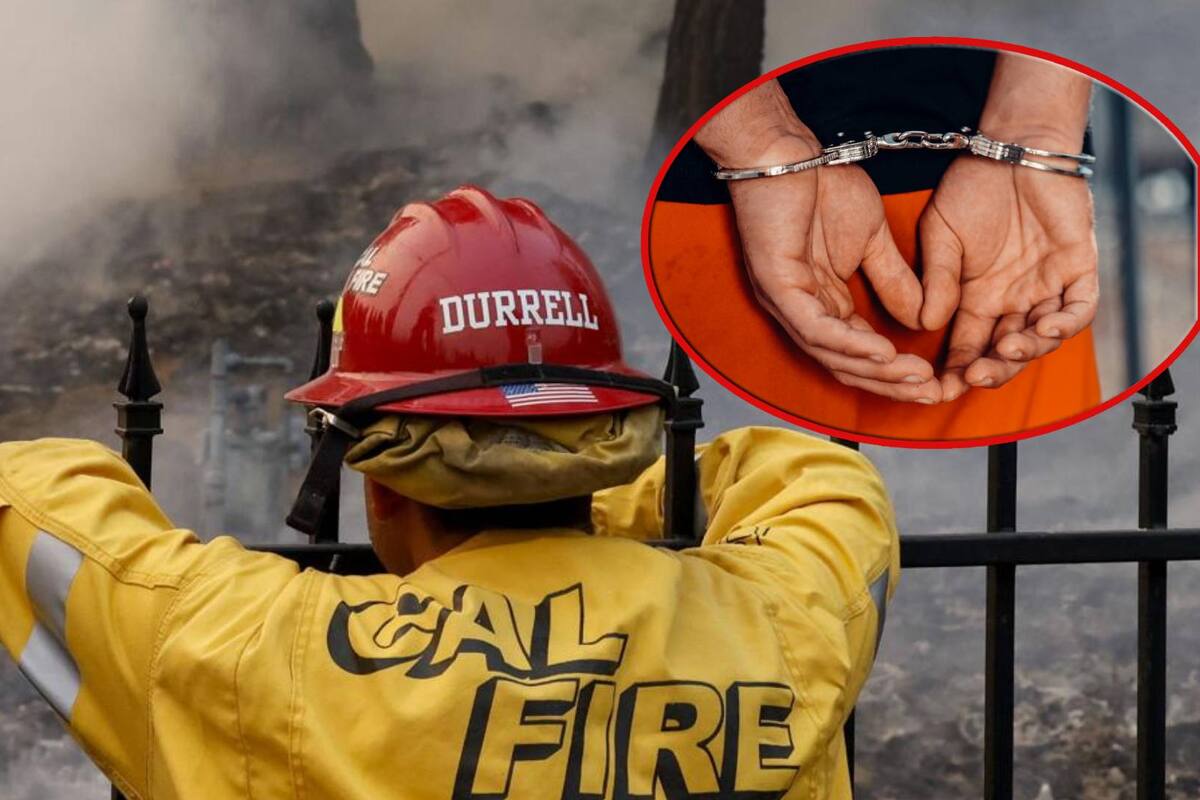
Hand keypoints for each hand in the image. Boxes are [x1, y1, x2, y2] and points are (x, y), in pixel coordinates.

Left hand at [726, 136, 940, 402]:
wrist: (784, 152)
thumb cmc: (821, 186)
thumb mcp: (871, 240)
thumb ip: (893, 280)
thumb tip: (920, 320)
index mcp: (823, 303)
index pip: (859, 353)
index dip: (897, 371)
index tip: (937, 379)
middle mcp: (801, 311)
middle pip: (846, 365)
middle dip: (892, 383)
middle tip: (933, 392)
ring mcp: (785, 302)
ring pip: (831, 354)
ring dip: (877, 370)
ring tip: (917, 378)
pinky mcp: (776, 286)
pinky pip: (814, 328)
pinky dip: (849, 344)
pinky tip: (882, 352)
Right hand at [918, 149, 1098, 400]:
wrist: (1014, 146)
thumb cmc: (972, 185)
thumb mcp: (939, 235)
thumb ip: (936, 280)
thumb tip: (924, 324)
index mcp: (976, 296)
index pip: (966, 345)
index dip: (954, 370)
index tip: (937, 387)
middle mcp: (1012, 298)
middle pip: (1004, 351)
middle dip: (991, 369)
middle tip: (975, 376)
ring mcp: (1046, 285)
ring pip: (1041, 338)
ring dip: (1025, 351)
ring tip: (1006, 348)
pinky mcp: (1077, 268)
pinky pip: (1079, 309)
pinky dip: (1065, 325)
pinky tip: (1045, 329)